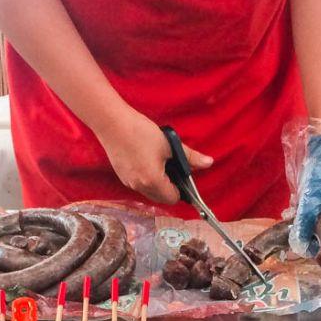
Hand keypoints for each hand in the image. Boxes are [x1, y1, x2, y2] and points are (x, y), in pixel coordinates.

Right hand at [97, 109, 211, 205]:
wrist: (111, 122)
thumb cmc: (140, 132)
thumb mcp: (169, 144)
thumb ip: (190, 157)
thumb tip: (209, 163)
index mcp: (153, 181)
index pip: (172, 198)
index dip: (181, 189)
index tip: (182, 176)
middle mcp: (139, 186)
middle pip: (161, 198)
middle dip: (169, 187)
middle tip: (172, 168)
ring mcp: (128, 182)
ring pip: (149, 191)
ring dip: (158, 183)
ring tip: (160, 162)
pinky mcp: (121, 176)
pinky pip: (139, 184)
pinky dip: (146, 178)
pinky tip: (147, 160)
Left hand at [289, 131, 320, 258]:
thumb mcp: (312, 200)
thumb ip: (305, 223)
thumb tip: (299, 246)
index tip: (302, 249)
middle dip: (309, 238)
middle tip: (293, 235)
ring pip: (320, 225)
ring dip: (305, 226)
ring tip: (292, 219)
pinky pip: (317, 214)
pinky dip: (305, 214)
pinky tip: (295, 210)